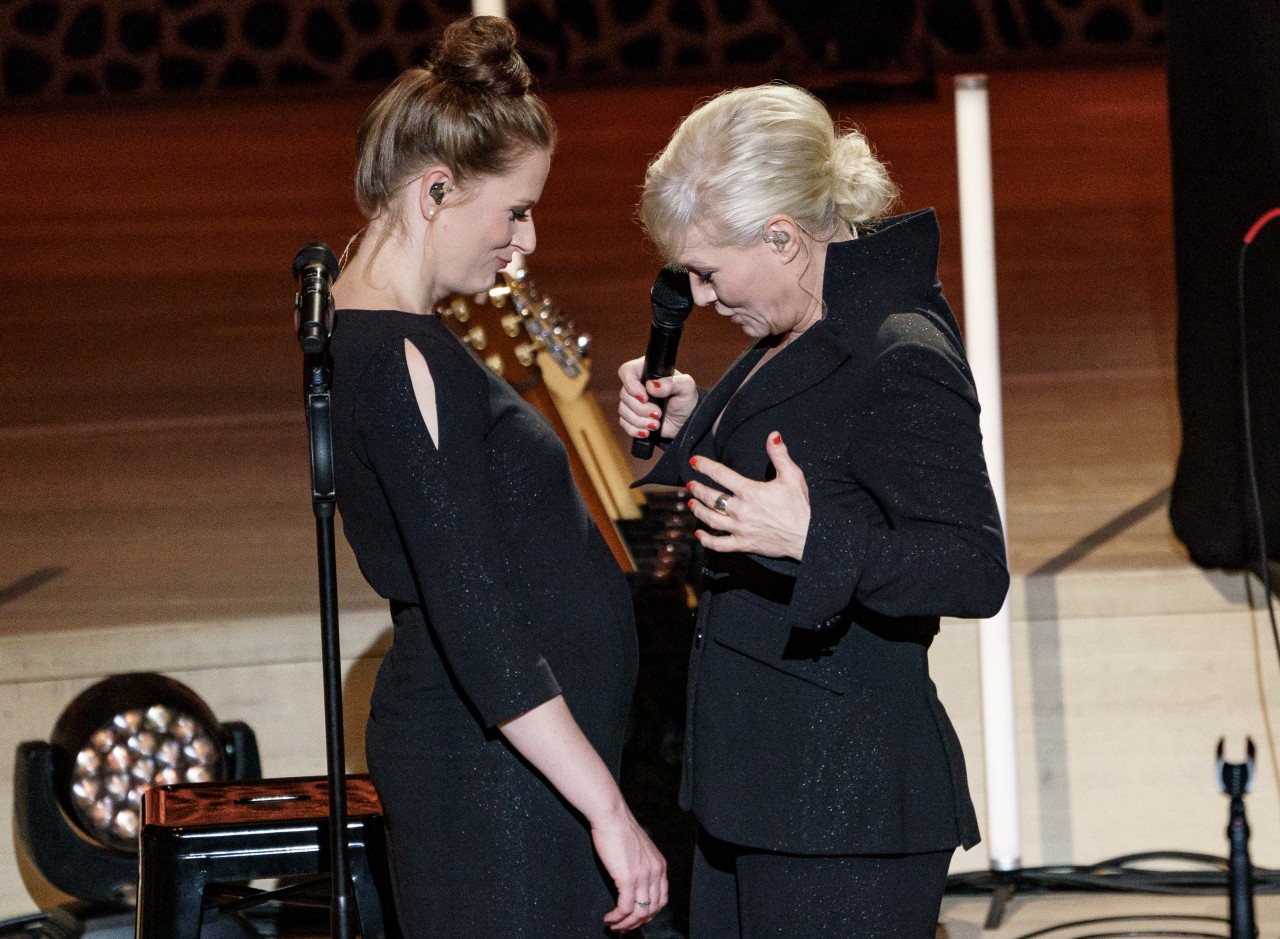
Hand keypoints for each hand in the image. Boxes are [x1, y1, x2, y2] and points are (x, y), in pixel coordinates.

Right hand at [593, 808, 668, 931]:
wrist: (611, 816)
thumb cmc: (619, 828)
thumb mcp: (638, 849)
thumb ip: (640, 865)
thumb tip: (632, 883)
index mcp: (659, 865)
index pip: (662, 898)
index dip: (650, 913)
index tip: (637, 918)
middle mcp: (655, 872)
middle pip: (652, 909)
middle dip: (638, 922)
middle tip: (624, 927)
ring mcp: (643, 876)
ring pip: (640, 912)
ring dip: (626, 924)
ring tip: (614, 926)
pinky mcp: (628, 879)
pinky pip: (625, 908)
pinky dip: (617, 917)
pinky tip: (609, 918)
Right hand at [618, 356, 697, 442]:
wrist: (686, 422)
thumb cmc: (686, 400)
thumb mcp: (686, 387)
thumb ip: (671, 383)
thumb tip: (652, 386)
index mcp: (647, 372)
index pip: (627, 371)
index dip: (631, 385)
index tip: (645, 397)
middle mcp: (637, 385)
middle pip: (624, 394)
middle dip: (641, 409)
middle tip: (658, 414)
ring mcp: (633, 402)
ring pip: (623, 410)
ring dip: (640, 421)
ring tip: (656, 424)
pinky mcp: (631, 417)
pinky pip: (624, 423)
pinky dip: (635, 430)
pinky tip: (648, 431)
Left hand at [687, 432, 809, 558]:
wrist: (807, 536)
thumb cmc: (799, 506)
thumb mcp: (792, 476)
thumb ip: (779, 455)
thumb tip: (772, 435)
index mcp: (749, 491)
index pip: (720, 474)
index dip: (704, 466)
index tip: (694, 461)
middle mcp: (740, 510)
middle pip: (711, 498)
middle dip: (698, 489)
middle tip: (690, 485)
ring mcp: (740, 529)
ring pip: (711, 519)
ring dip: (698, 511)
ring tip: (691, 504)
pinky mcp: (743, 544)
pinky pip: (719, 544)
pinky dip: (706, 540)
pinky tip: (699, 535)